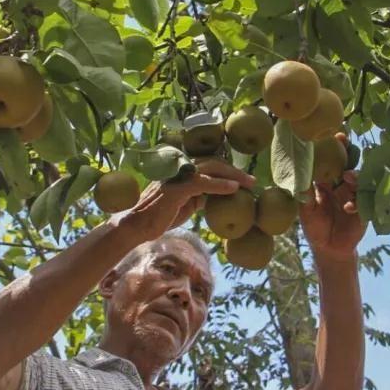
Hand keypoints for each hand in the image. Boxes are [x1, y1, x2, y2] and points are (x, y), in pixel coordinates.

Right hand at [121, 158, 254, 242]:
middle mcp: (179, 171)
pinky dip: (219, 185)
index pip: (209, 165)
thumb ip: (199, 197)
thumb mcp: (185, 205)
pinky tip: (233, 190)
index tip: (245, 180)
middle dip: (234, 171)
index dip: (228, 171)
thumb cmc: (159, 217)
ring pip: (210, 169)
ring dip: (232, 176)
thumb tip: (217, 196)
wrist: (137, 226)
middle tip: (252, 181)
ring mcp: (177, 178)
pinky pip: (202, 183)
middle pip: (213, 163)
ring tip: (248, 184)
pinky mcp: (176, 189)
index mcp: (182, 173)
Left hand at [300, 135, 363, 262]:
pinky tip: (348, 207)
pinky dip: (355, 203)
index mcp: (328, 184)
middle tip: (345, 146)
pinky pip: (363, 204)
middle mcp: (343, 188)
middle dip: (348, 155)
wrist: (328, 249)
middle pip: (348, 166)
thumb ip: (304, 193)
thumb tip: (297, 175)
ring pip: (358, 182)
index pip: (331, 163)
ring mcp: (354, 198)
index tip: (336, 136)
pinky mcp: (363, 212)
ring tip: (347, 177)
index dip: (335, 149)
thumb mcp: (306, 210)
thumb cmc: (315, 227)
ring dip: (354, 178)